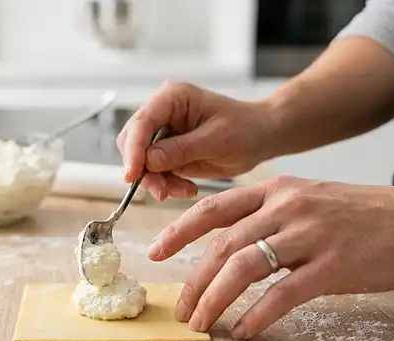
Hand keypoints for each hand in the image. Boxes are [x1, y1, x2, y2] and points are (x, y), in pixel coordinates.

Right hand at [117, 80, 275, 200]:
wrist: (260, 137)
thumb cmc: (245, 129)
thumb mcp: (217, 140)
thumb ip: (181, 149)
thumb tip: (149, 160)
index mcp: (173, 97)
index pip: (142, 122)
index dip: (133, 150)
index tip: (132, 175)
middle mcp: (162, 112)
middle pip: (133, 142)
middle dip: (144, 169)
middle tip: (162, 190)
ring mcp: (163, 132)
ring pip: (141, 161)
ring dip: (156, 181)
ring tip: (182, 190)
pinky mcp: (167, 151)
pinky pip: (155, 172)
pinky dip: (166, 184)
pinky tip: (187, 188)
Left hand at [148, 175, 393, 339]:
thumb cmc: (363, 215)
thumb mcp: (309, 199)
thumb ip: (269, 216)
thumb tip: (229, 247)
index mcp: (276, 190)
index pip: (212, 208)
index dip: (178, 231)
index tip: (154, 252)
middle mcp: (287, 207)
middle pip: (222, 245)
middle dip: (193, 281)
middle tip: (182, 309)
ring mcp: (309, 235)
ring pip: (243, 269)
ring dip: (215, 300)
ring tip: (203, 324)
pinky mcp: (332, 265)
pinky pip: (281, 294)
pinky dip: (256, 315)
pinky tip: (244, 331)